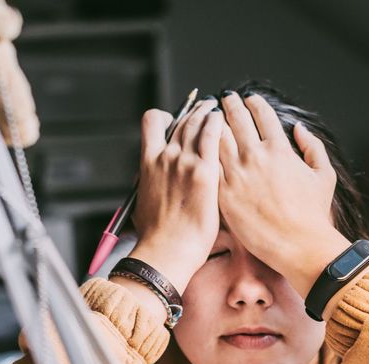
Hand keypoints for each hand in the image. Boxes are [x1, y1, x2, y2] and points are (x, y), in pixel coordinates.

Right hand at [128, 100, 222, 293]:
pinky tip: (224, 120)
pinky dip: (217, 122)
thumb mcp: (144, 202)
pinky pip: (212, 134)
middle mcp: (165, 156)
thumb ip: (151, 184)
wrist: (166, 250)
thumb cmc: (157, 236)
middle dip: (196, 111)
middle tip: (207, 108)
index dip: (167, 115)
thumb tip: (153, 185)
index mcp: (148, 161)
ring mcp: (184, 161)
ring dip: (208, 112)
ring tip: (218, 110)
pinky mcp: (203, 171)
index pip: (153, 121)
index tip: (177, 119)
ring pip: (197, 122)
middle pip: (182, 119)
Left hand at [218, 93, 350, 296]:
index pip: (262, 115)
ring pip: (217, 137)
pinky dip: (203, 150)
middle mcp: (255, 157)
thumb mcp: (324, 176)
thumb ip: (313, 147)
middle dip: (229, 105)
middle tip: (224, 99)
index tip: (249, 99)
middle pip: (236, 120)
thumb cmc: (313, 215)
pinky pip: (208, 164)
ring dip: (212, 123)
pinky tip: (201, 146)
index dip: (254, 103)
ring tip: (209, 117)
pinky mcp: (222, 193)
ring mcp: (236, 174)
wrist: (297, 246)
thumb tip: (299, 129)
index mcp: (279, 149)